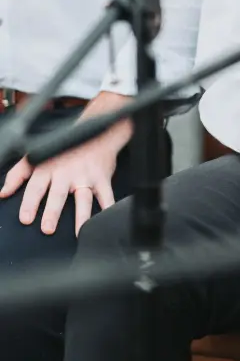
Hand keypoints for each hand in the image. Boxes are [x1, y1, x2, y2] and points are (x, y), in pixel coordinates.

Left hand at [0, 92, 131, 235]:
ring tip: (80, 231)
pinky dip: (108, 206)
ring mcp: (86, 175)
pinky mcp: (102, 178)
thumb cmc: (64, 147)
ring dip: (81, 214)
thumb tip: (3, 193)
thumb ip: (18, 174)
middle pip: (58, 194)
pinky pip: (106, 194)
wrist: (96, 130)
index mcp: (48, 167)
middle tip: (47, 228)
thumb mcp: (37, 155)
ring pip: (83, 197)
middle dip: (53, 211)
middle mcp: (66, 172)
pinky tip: (107, 217)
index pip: (36, 187)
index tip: (25, 219)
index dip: (30, 203)